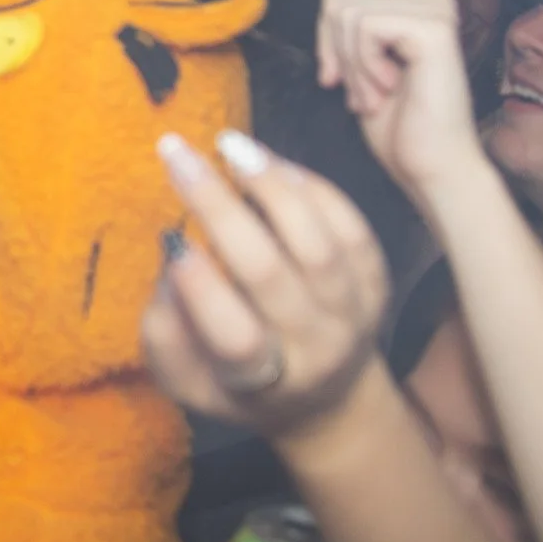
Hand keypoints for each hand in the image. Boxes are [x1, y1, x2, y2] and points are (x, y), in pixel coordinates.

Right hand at [142, 130, 389, 441]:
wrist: (329, 396)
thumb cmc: (240, 383)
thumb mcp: (188, 380)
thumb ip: (166, 334)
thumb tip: (171, 263)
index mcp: (265, 379)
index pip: (237, 338)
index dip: (203, 291)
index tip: (170, 240)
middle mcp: (317, 348)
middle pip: (270, 274)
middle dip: (217, 207)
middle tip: (175, 154)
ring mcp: (354, 313)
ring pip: (318, 243)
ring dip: (269, 185)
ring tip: (227, 145)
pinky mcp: (377, 280)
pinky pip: (350, 226)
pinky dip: (310, 187)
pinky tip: (268, 160)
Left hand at [317, 0, 488, 210]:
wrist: (430, 167)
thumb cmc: (400, 127)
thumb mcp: (364, 66)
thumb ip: (363, 24)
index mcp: (416, 5)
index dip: (325, 40)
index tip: (335, 80)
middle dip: (335, 52)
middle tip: (359, 93)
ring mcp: (436, 10)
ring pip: (347, 13)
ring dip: (352, 67)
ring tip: (376, 97)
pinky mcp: (434, 28)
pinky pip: (365, 27)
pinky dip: (364, 66)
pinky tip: (390, 90)